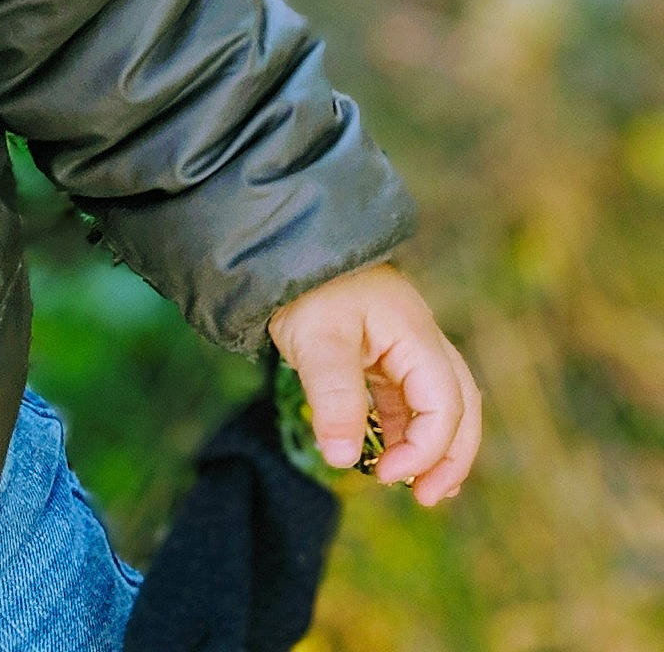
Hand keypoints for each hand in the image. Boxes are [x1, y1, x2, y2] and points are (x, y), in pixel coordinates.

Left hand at [267, 262, 480, 507]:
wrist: (287, 249)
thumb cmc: (307, 287)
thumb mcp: (316, 341)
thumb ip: (334, 398)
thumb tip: (343, 460)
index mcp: (415, 334)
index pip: (444, 403)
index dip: (425, 449)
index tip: (384, 475)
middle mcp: (420, 341)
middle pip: (461, 405)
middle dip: (451, 455)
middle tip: (427, 499)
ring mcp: (405, 347)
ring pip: (440, 403)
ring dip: (432, 446)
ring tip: (415, 487)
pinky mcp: (384, 353)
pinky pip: (410, 398)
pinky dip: (408, 429)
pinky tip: (393, 456)